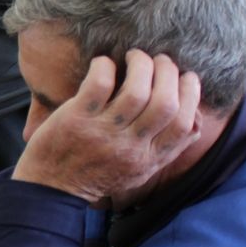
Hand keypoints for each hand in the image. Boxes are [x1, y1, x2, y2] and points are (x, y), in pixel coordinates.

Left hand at [12, 50, 202, 206]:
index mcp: (148, 159)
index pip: (183, 124)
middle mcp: (130, 148)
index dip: (191, 94)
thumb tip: (196, 121)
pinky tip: (104, 62)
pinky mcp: (77, 119)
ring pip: (137, 91)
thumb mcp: (139, 171)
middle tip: (159, 60)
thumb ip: (166, 149)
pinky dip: (106, 66)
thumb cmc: (97, 175)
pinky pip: (100, 83)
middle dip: (168, 73)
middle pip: (165, 103)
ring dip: (141, 65)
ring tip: (135, 56)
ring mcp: (103, 133)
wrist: (50, 190)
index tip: (186, 77)